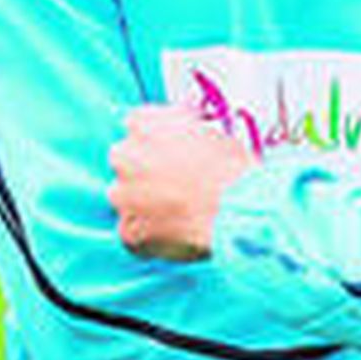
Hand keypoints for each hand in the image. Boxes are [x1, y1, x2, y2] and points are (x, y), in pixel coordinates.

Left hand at [109, 104, 255, 260]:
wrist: (238, 210)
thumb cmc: (233, 168)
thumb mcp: (213, 130)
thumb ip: (186, 130)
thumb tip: (186, 137)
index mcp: (144, 124)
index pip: (138, 126)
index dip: (158, 141)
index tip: (173, 152)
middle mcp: (125, 155)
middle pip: (126, 161)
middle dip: (145, 172)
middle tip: (176, 185)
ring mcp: (122, 196)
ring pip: (126, 198)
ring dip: (145, 204)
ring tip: (180, 214)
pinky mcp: (128, 232)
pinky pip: (135, 233)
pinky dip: (151, 235)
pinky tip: (178, 235)